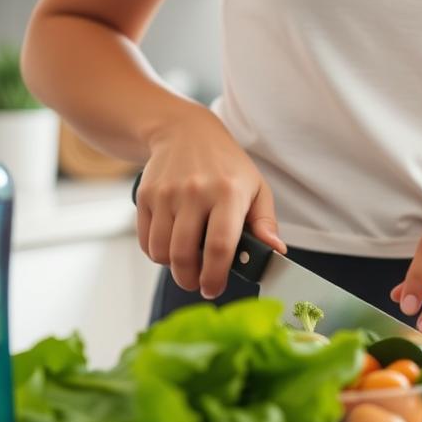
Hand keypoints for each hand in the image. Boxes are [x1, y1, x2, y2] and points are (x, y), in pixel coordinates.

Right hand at [135, 107, 285, 297]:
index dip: (216, 276)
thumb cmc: (227, 166)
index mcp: (228, 193)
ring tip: (186, 262)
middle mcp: (195, 192)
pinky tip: (171, 246)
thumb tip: (276, 252)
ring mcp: (167, 194)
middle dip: (191, 281)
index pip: (220, 246)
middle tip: (199, 284)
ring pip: (162, 252)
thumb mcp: (256, 188)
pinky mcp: (146, 196)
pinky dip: (157, 252)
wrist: (185, 132)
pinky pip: (146, 241)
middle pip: (185, 255)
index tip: (214, 289)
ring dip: (173, 268)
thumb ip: (266, 223)